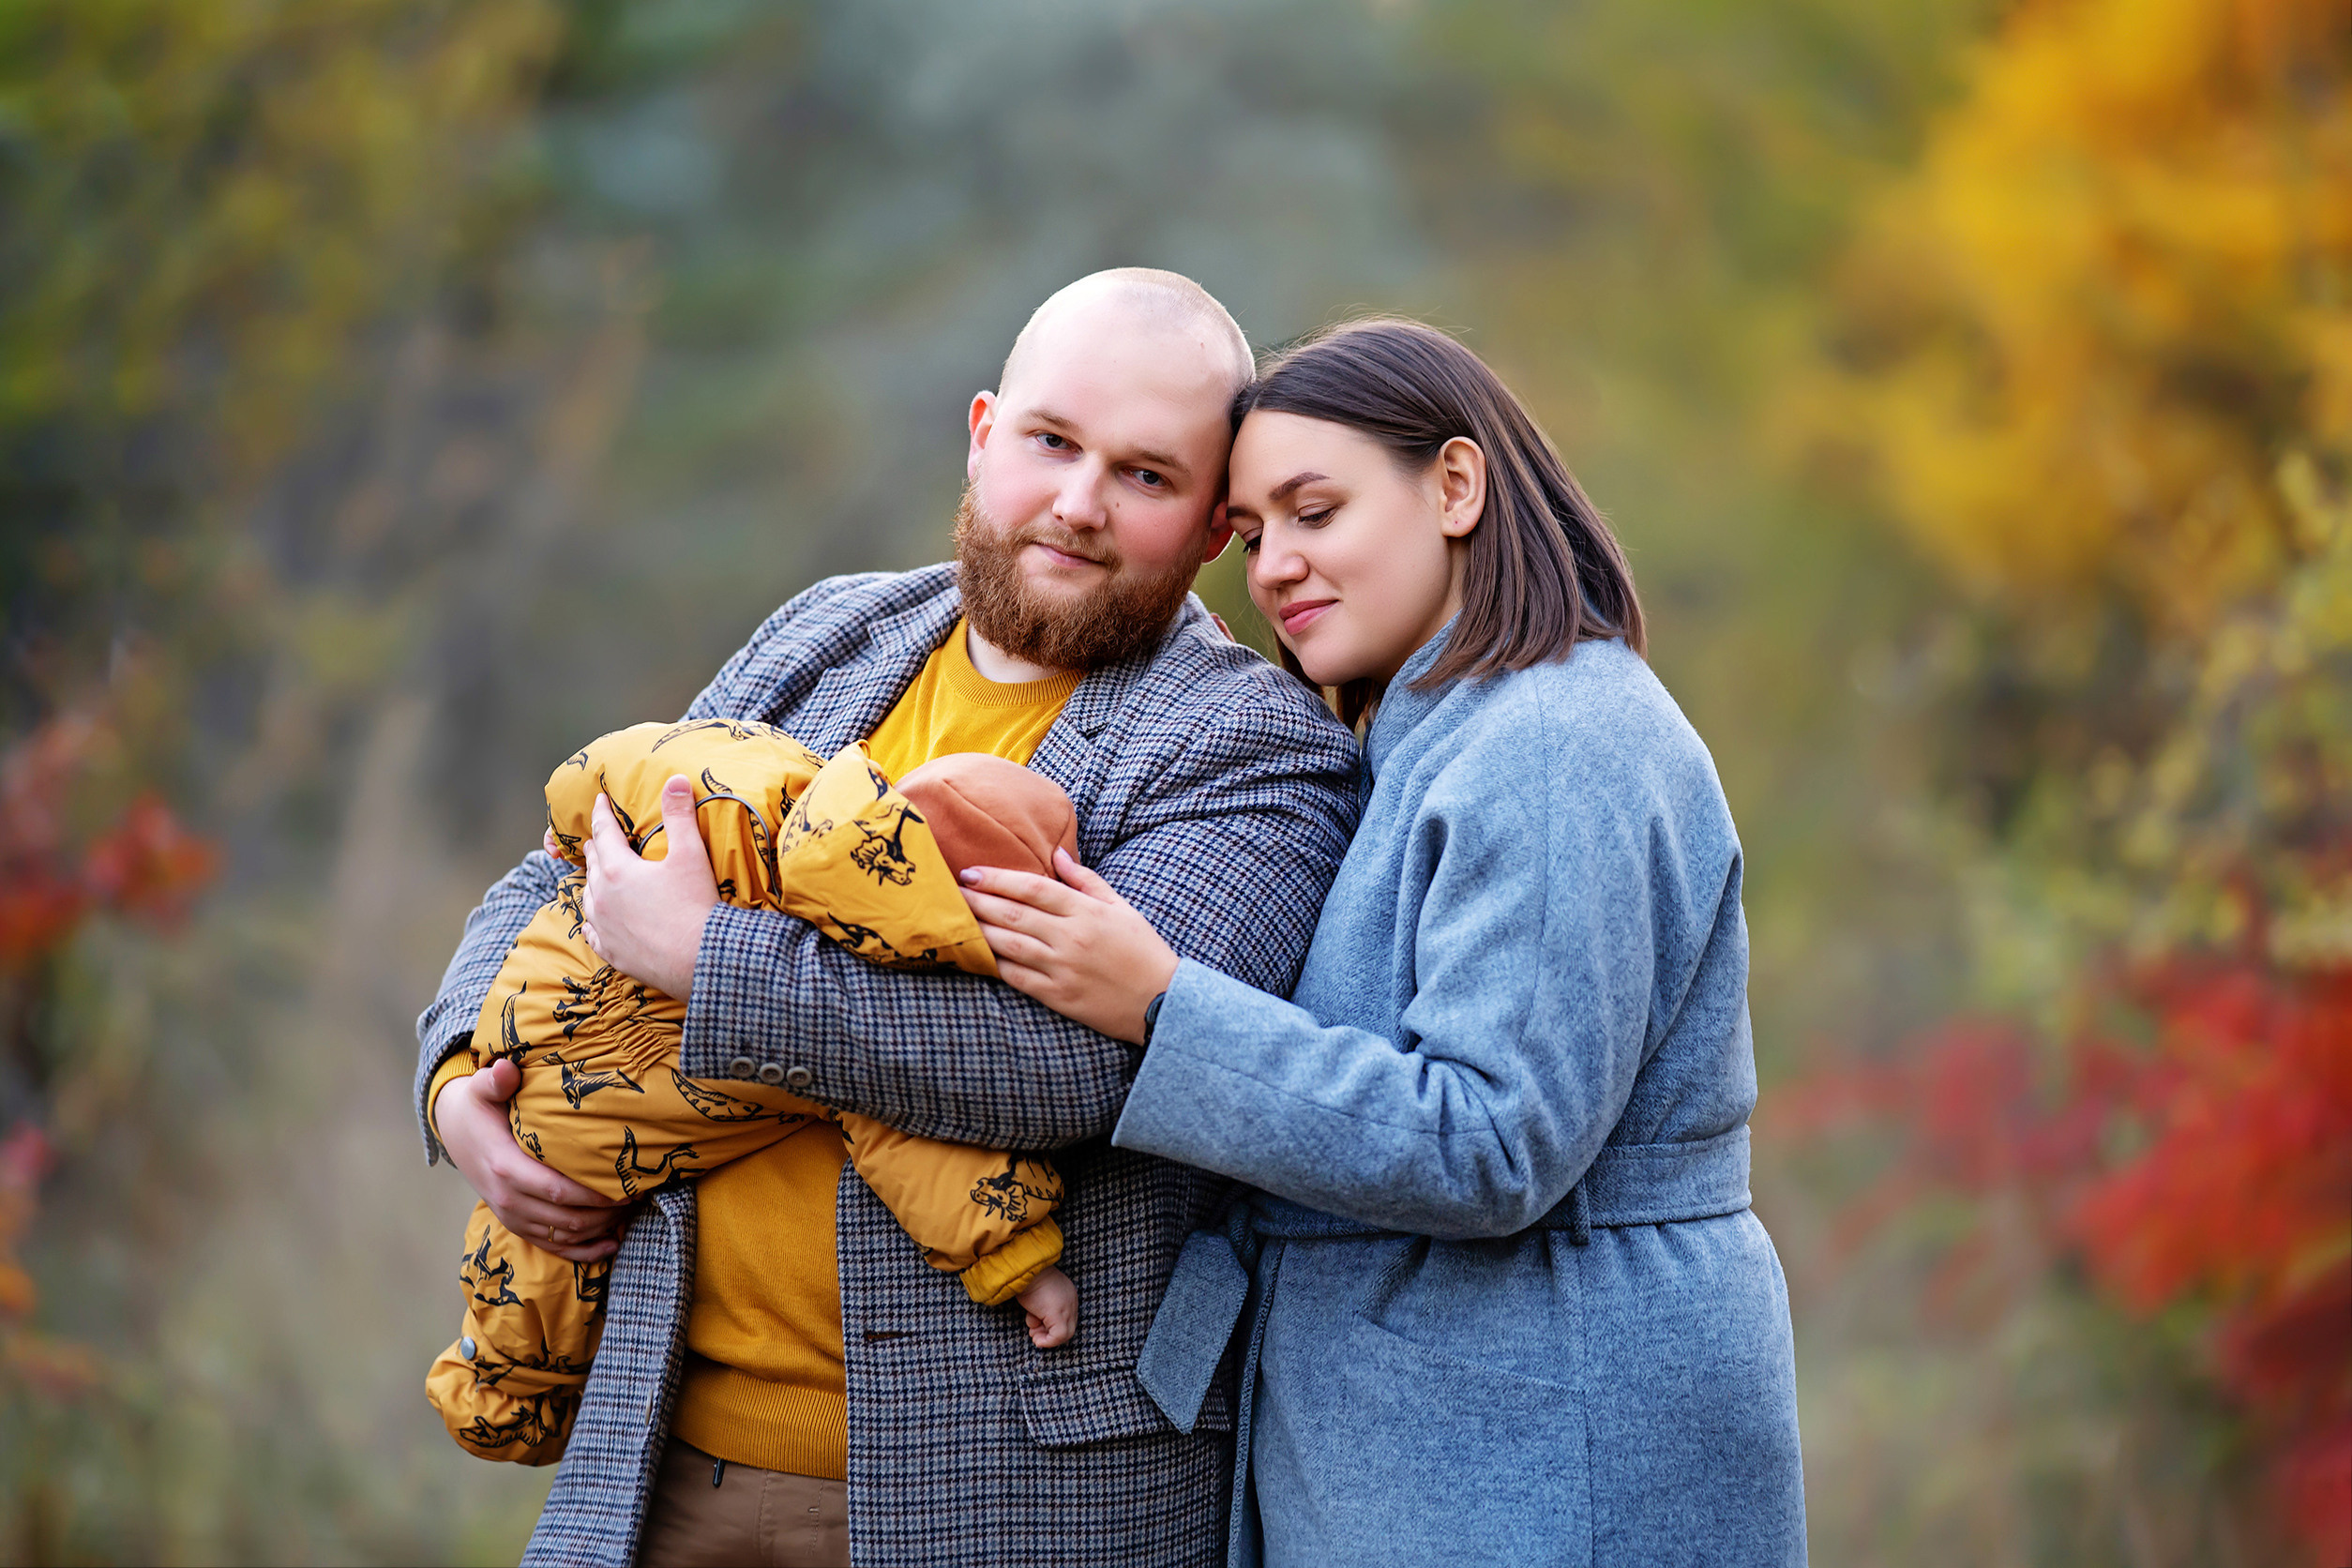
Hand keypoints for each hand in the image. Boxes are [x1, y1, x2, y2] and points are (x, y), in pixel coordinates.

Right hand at [438, 1058, 624, 1261]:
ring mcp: (512, 1216)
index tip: (629, 1186)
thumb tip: (506, 1069)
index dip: (595, 1195)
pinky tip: (611, 1245)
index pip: (559, 1190)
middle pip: (568, 1219)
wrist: (455, 1130)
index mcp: (506, 1168)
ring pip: (564, 1236)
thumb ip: (496, 1080)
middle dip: (608, 1213)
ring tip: (630, 1212)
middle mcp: (509, 1199)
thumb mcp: (482, 1089)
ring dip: (601, 1230)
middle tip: (639, 1196)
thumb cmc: (478, 1107)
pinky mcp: (516, 1224)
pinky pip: (552, 1247)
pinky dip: (583, 1251)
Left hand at [581, 776, 715, 1000]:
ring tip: (597, 874)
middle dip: (596, 846)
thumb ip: (679, 815)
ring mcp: (603, 926)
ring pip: (588, 897)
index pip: (603, 832)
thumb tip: (675, 779)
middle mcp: (602, 896)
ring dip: (592, 881)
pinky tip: (594, 921)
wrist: (697, 960)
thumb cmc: (695, 906)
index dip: (601, 813)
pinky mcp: (610, 951)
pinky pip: (592, 931)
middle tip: (598, 837)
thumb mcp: (690, 855)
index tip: (598, 800)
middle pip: (593, 863)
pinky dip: (593, 920)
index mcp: (617, 869)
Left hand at [959, 849, 1177, 1043]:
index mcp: (1086, 911)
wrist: (1162, 1001)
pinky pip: (1017, 978)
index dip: (997, 878)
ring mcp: (1062, 968)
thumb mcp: (1121, 907)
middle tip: (949, 891)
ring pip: (1008, 945)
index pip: (1032, 887)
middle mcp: (1071, 937)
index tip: (971, 872)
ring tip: (953, 919)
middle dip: (977, 900)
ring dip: (977, 930)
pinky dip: (994, 965)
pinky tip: (975, 954)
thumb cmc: (1142, 950)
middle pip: (1012, 914)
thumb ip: (1086, 880)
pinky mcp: (1058, 997)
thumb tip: (1058, 853)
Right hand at [1017, 1265, 1077, 1348]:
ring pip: (1065, 1334)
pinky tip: (1037, 1340)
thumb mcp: (1038, 1296)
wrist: (1024, 1270)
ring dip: (1046, 1338)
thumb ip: (1041, 1311)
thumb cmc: (1026, 1280)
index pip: (1066, 1318)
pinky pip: (1058, 1336)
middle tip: (1034, 1335)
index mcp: (1068, 1293)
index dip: (1051, 1327)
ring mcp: (1067, 1308)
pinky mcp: (1059, 1314)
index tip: (1036, 1327)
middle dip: (1049, 1335)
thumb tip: (1036, 1325)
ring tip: (1032, 1332)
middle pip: (1067, 1328)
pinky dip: (1047, 1342)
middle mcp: (1071, 1301)